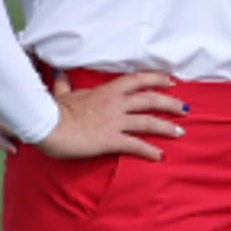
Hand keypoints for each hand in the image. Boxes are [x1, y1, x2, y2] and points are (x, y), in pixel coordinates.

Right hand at [32, 69, 184, 160]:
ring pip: (149, 122)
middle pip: (150, 99)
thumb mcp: (61, 94)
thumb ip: (64, 84)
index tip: (171, 81)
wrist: (45, 125)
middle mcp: (115, 104)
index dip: (156, 79)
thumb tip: (61, 73)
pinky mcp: (111, 140)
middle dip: (170, 103)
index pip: (137, 80)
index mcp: (106, 91)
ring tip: (180, 132)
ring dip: (167, 127)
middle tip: (185, 108)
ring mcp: (115, 121)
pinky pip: (136, 145)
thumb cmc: (51, 110)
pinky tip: (160, 156)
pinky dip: (150, 151)